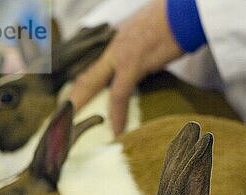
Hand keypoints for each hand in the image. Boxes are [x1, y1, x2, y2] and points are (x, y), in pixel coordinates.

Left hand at [69, 0, 183, 133]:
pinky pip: (119, 94)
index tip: (74, 96)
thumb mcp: (145, 30)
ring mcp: (119, 53)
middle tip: (62, 114)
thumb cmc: (172, 19)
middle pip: (84, 74)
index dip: (80, 82)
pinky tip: (117, 130)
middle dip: (72, 95)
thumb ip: (135, 44)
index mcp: (113, 38)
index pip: (90, 63)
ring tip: (72, 124)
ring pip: (92, 83)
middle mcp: (111, 45)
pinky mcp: (133, 63)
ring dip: (82, 105)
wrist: (184, 12)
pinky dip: (118, 115)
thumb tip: (140, 57)